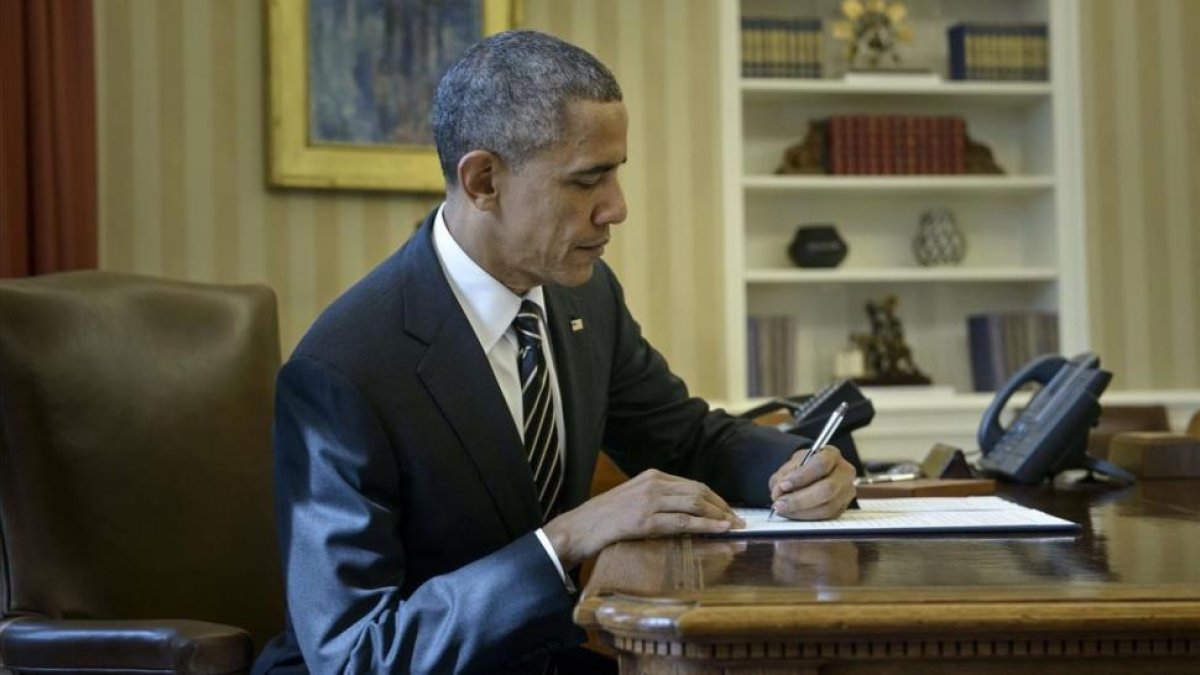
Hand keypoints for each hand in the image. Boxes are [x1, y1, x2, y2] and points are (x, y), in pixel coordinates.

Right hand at [542, 469, 744, 568]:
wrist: (580, 527)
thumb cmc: (606, 517)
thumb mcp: (634, 498)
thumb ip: (658, 497)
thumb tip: (686, 508)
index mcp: (652, 476)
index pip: (693, 484)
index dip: (715, 498)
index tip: (729, 510)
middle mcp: (653, 484)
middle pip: (698, 492)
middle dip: (722, 506)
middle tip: (739, 519)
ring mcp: (649, 502)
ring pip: (694, 504)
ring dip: (719, 516)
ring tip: (735, 526)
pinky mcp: (645, 521)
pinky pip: (682, 522)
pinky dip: (705, 526)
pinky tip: (719, 530)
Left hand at [767, 446, 855, 519]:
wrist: (814, 475)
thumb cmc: (804, 468)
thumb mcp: (790, 465)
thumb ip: (783, 476)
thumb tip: (779, 492)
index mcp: (831, 455)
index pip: (821, 464)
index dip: (802, 476)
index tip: (784, 485)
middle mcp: (844, 472)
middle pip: (827, 489)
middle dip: (800, 499)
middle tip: (780, 503)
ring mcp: (846, 492)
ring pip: (827, 507)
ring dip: (801, 511)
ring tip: (783, 509)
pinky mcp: (842, 508)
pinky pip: (826, 518)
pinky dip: (806, 517)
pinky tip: (793, 513)